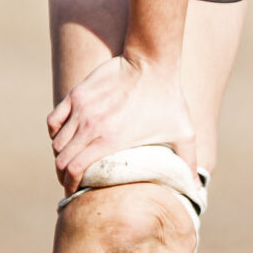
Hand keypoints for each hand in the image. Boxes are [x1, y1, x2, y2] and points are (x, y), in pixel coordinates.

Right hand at [47, 56, 196, 192]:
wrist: (152, 61)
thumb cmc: (169, 98)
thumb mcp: (184, 132)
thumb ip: (189, 162)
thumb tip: (198, 189)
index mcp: (111, 140)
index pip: (75, 170)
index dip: (71, 185)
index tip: (74, 191)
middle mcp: (91, 126)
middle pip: (61, 159)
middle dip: (63, 174)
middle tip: (69, 180)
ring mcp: (82, 109)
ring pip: (57, 142)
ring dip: (60, 155)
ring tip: (67, 161)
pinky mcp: (77, 94)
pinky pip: (54, 120)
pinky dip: (55, 133)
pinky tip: (63, 137)